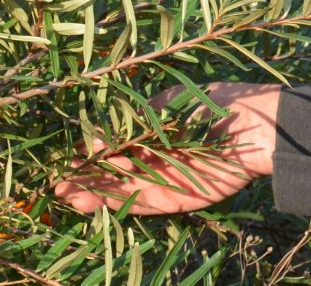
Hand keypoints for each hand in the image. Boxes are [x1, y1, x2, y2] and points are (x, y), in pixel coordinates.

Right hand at [53, 82, 279, 214]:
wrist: (253, 129)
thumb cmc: (210, 105)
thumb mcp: (162, 107)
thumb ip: (129, 125)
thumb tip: (96, 141)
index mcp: (149, 131)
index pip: (111, 145)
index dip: (88, 153)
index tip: (66, 158)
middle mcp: (152, 158)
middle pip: (110, 171)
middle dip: (84, 178)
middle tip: (56, 185)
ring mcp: (161, 181)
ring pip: (119, 190)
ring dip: (93, 194)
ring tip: (66, 196)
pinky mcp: (174, 201)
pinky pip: (139, 204)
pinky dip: (115, 204)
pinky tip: (90, 203)